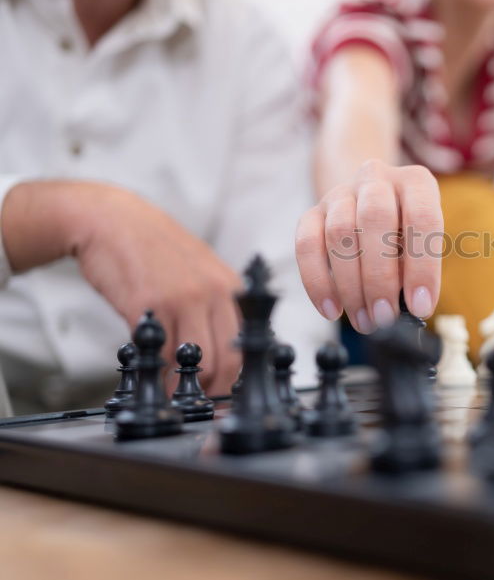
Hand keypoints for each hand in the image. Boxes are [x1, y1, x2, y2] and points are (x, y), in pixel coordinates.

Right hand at [60, 184, 241, 395]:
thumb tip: (228, 353)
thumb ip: (218, 307)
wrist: (113, 220)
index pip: (247, 346)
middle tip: (199, 405)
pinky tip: (151, 375)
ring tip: (172, 396)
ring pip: (195, 363)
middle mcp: (214, 294)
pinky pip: (159, 354)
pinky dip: (156, 373)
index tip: (225, 396)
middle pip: (226, 361)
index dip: (236, 378)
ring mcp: (182, 299)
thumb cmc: (156, 251)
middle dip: (213, 391)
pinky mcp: (149, 306)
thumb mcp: (202, 272)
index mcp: (232, 288)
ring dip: (183, 389)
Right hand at [295, 159, 442, 333]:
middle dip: (380, 276)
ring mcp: (340, 193)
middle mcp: (376, 178)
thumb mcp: (422, 243)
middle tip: (386, 316)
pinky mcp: (312, 212)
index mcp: (415, 182)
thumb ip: (418, 268)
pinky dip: (318, 282)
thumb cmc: (405, 233)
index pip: (423, 218)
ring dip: (351, 286)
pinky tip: (332, 311)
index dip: (422, 266)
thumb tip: (412, 307)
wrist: (369, 204)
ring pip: (339, 233)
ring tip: (365, 320)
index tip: (420, 307)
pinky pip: (307, 245)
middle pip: (375, 218)